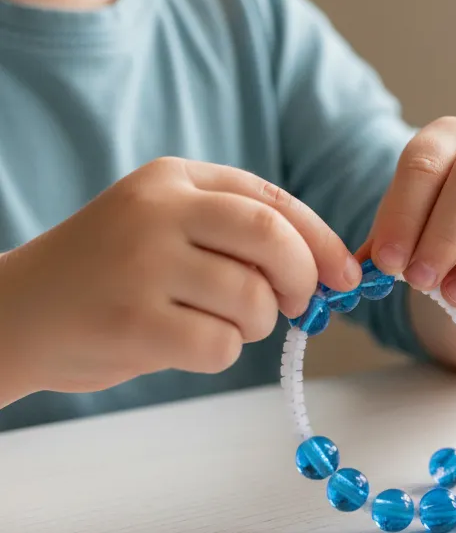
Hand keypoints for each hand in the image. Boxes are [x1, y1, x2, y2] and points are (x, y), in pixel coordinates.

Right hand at [0, 157, 359, 398]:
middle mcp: (158, 211)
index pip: (272, 202)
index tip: (345, 275)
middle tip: (298, 304)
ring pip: (253, 299)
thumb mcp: (165, 226)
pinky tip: (183, 344)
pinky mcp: (132, 321)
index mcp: (173, 179)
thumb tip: (329, 270)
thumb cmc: (110, 275)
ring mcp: (142, 264)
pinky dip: (220, 353)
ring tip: (213, 322)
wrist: (14, 314)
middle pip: (273, 238)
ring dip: (254, 324)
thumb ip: (237, 234)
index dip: (321, 241)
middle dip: (302, 279)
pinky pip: (221, 344)